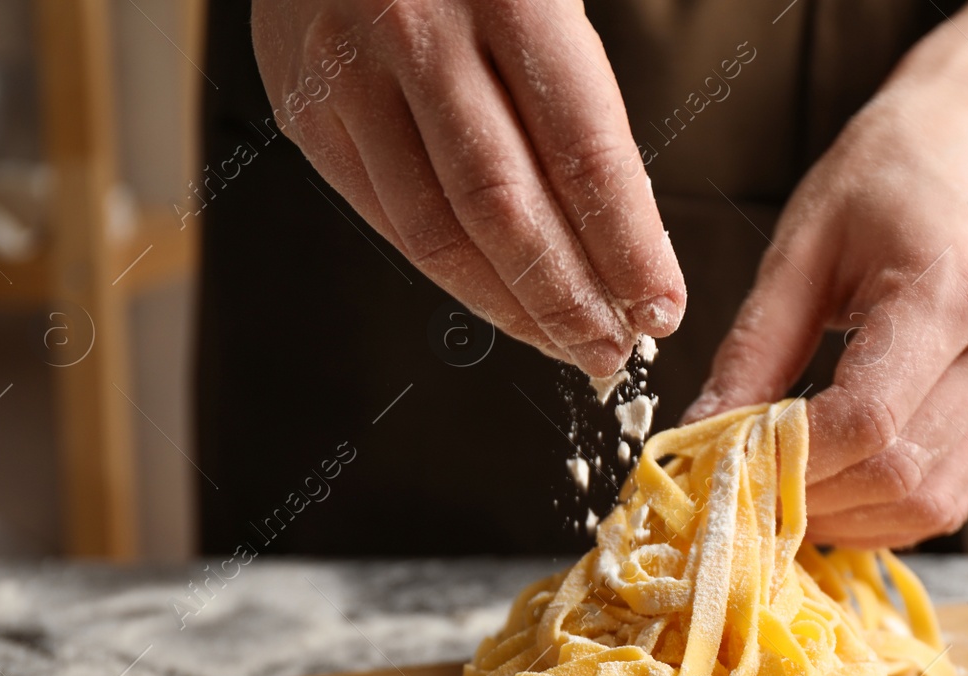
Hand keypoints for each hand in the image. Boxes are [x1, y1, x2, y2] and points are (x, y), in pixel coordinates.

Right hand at [251, 0, 685, 375]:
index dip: (628, 247)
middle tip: (612, 351)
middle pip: (504, 210)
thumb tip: (626, 236)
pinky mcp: (306, 109)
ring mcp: (348, 74)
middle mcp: (417, 33)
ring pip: (435, 232)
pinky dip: (448, 272)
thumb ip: (581, 93)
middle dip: (568, 300)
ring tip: (563, 343)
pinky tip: (495, 298)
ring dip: (508, 307)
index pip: (583, 153)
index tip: (661, 308)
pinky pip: (384, 217)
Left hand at [683, 68, 967, 547]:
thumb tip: (703, 433)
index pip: (867, 419)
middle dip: (813, 498)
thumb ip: (753, 349)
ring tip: (786, 495)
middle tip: (747, 487)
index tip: (732, 459)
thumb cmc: (886, 177)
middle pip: (901, 475)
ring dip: (850, 518)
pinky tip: (834, 488)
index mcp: (948, 293)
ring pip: (932, 503)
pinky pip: (949, 496)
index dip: (793, 458)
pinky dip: (884, 511)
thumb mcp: (801, 248)